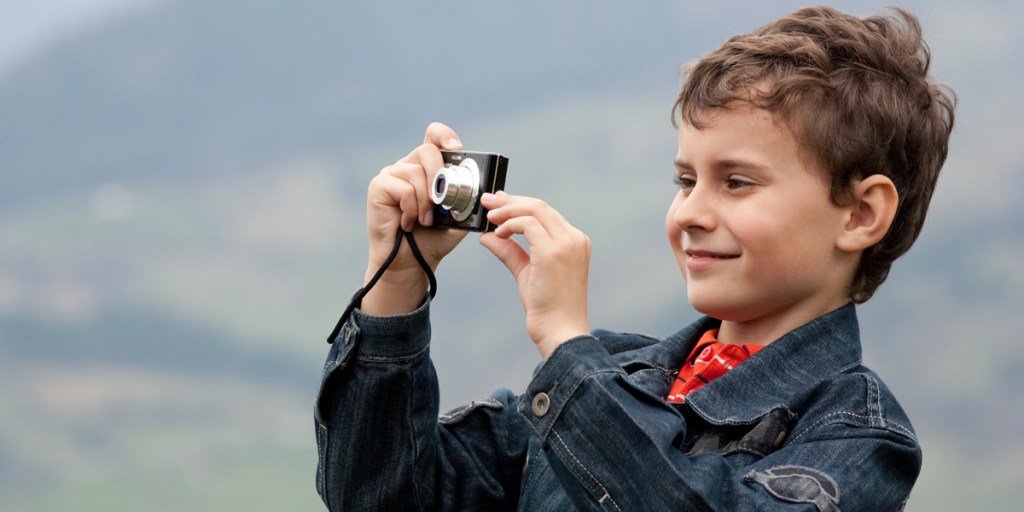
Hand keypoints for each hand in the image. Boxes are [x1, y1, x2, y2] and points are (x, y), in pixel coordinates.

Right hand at [361, 122, 467, 314]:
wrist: (412, 263)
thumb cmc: (433, 240)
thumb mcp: (459, 217)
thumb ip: (470, 199)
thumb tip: (489, 188)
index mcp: (428, 168)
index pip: (434, 136)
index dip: (444, 135)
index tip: (456, 148)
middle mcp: (408, 166)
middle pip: (427, 150)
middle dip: (440, 176)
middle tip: (441, 202)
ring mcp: (391, 175)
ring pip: (416, 172)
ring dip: (426, 201)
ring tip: (424, 221)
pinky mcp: (378, 186)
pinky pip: (403, 187)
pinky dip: (412, 207)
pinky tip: (408, 222)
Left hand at [479, 192, 590, 357]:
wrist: (559, 331)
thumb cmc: (547, 307)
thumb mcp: (526, 271)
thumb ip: (510, 251)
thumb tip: (487, 236)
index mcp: (574, 242)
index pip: (546, 213)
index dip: (519, 204)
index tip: (499, 203)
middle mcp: (574, 238)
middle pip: (540, 206)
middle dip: (510, 201)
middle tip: (487, 201)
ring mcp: (566, 243)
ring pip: (534, 210)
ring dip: (507, 210)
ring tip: (489, 217)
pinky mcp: (553, 252)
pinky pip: (528, 225)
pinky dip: (509, 225)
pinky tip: (498, 234)